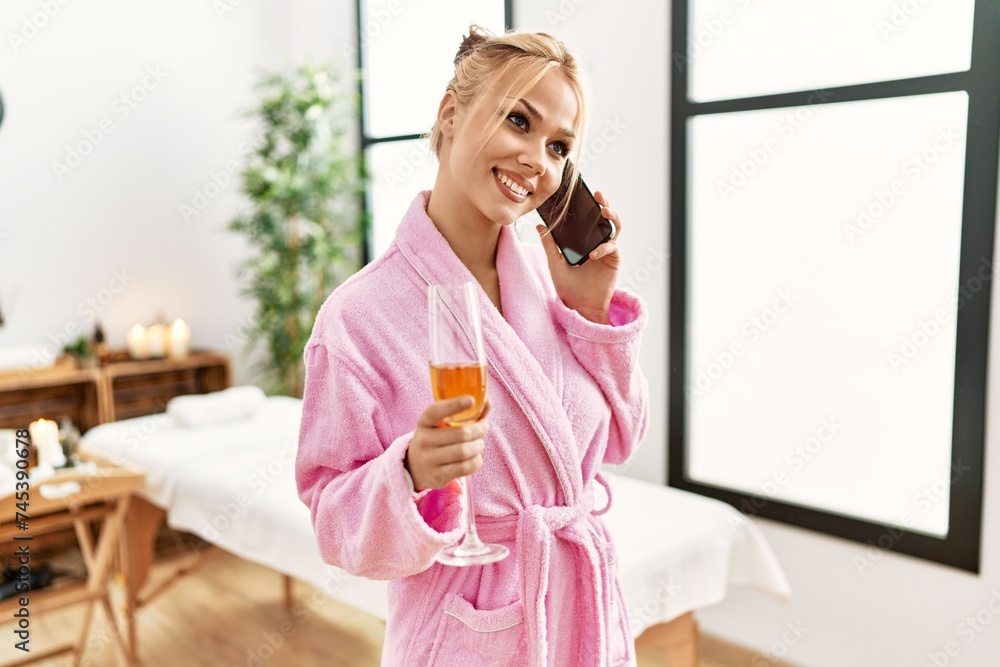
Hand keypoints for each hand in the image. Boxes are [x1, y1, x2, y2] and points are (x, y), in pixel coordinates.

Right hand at [405, 396, 491, 492]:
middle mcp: (423, 440)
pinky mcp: (438, 475)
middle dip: (480, 429)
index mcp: (424, 422)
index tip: (471, 400)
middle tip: (484, 427)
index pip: (435, 411)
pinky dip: (476, 461)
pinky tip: (475, 457)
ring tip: (479, 444)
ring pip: (464, 451)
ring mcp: (429, 459)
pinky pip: (465, 467)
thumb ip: (465, 413)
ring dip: (478, 446)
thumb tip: (488, 402)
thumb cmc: (436, 438)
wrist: (416, 466)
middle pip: (461, 434)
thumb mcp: (441, 423)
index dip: (454, 405)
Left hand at [536, 190, 621, 323]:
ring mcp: (606, 249)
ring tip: (605, 211)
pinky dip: (604, 247)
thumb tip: (539, 226)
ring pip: (615, 227)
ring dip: (612, 217)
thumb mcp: (554, 263)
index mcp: (584, 240)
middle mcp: (597, 241)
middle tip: (599, 196)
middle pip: (605, 218)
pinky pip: (612, 247)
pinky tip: (593, 254)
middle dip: (605, 204)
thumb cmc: (568, 286)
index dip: (589, 205)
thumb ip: (549, 245)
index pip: (588, 218)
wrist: (579, 306)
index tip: (584, 194)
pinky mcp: (613, 260)